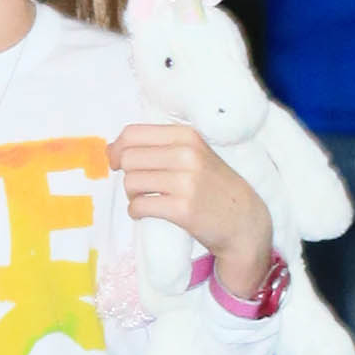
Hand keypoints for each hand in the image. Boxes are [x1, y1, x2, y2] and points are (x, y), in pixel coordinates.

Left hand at [110, 123, 273, 296]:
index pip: (132, 133)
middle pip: (127, 158)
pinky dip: (136, 212)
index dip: (117, 149)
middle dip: (126, 174)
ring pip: (130, 182)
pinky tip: (148, 212)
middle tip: (138, 186)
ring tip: (147, 199)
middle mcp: (187, 154)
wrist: (244, 220)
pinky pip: (138, 207)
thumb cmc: (213, 186)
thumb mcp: (195, 154)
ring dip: (132, 195)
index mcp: (187, 136)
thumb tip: (110, 148)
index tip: (118, 162)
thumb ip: (160, 147)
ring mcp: (185, 182)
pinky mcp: (182, 209)